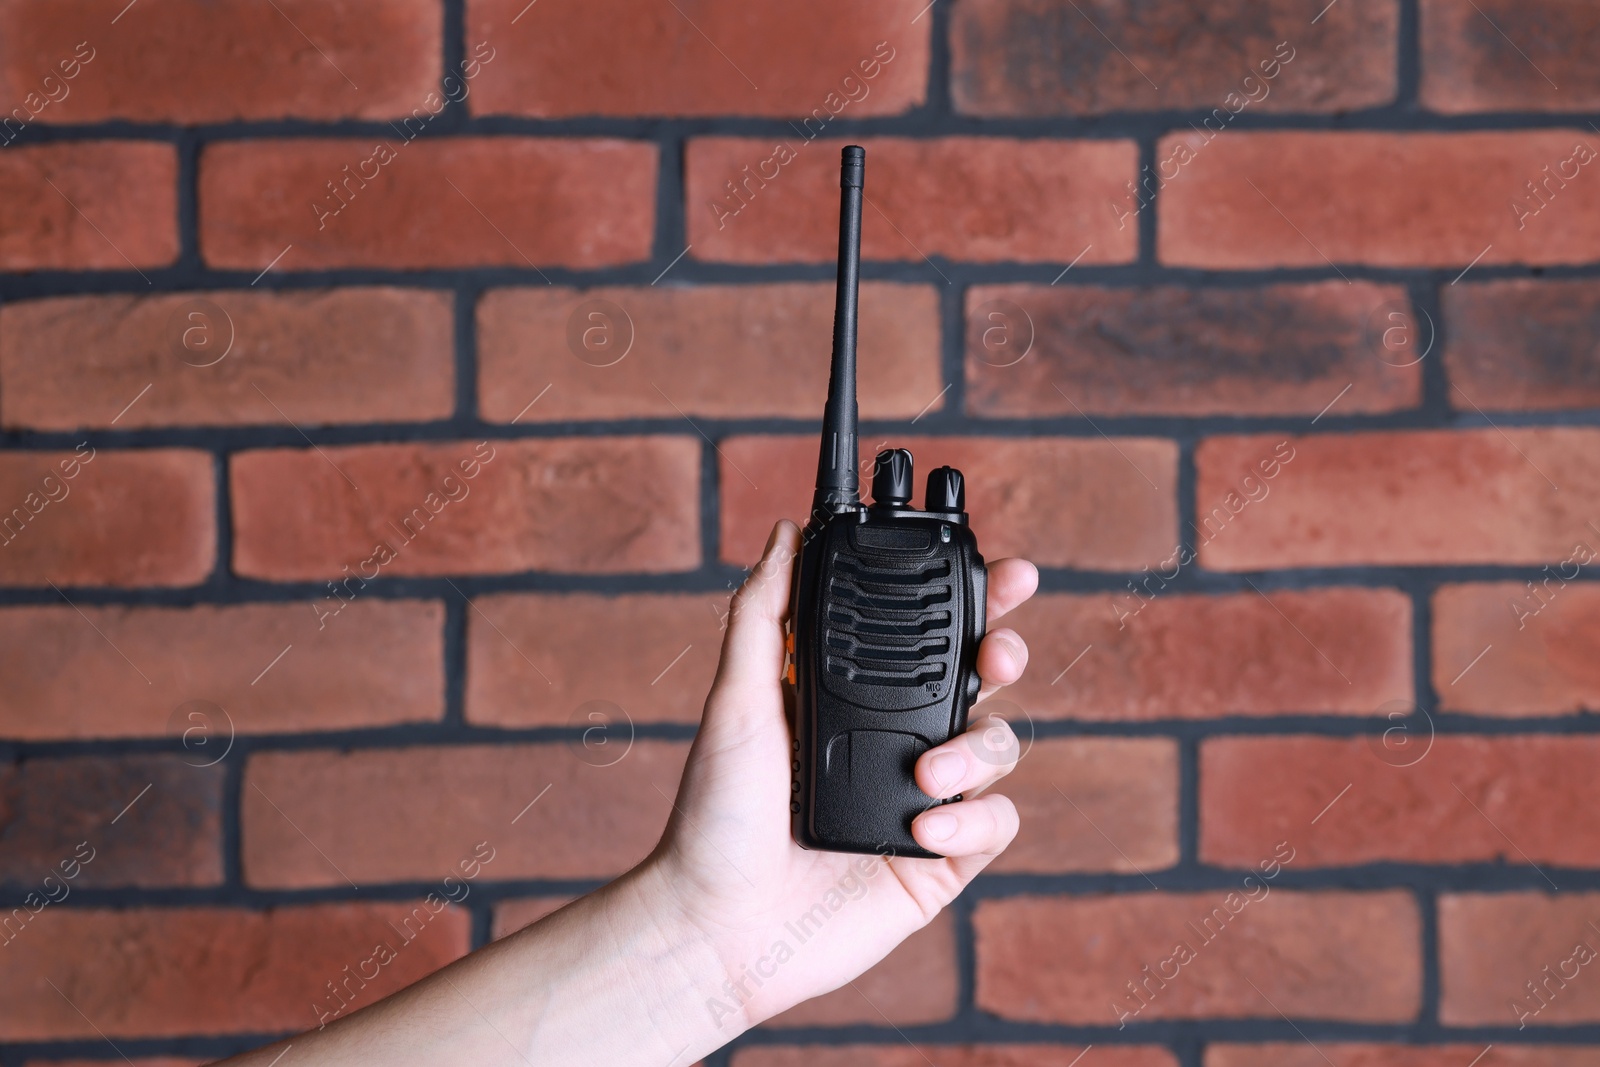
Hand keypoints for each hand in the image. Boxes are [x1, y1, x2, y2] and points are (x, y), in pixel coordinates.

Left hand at [641, 518, 1038, 1030]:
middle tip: (999, 652)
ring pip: (999, 746)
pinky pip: (997, 823)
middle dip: (1007, 652)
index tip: (1008, 572)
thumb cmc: (714, 817)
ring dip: (977, 748)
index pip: (925, 634)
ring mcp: (922, 801)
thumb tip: (784, 534)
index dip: (975, 601)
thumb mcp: (735, 701)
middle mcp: (895, 742)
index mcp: (852, 698)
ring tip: (928, 774)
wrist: (718, 925)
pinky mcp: (941, 862)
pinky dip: (972, 817)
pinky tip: (923, 828)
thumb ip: (763, 615)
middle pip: (981, 679)